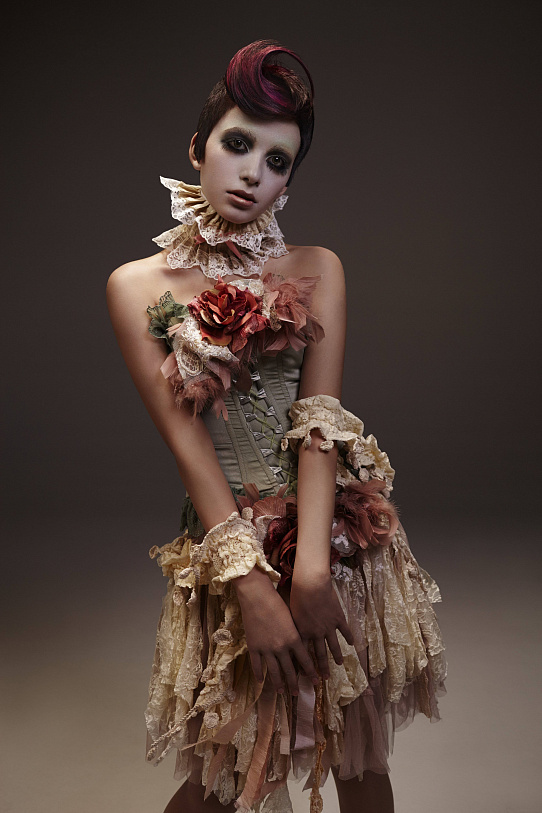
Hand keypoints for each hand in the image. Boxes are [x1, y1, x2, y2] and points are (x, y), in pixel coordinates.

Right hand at [233, 567, 318, 694]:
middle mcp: (282, 647)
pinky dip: (259, 674)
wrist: (258, 597)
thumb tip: (299, 647)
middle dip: (294, 684)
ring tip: (281, 692)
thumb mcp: (292, 619)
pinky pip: (256, 665)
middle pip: (290, 670)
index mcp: (294, 639)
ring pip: (274, 672)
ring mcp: (266, 649)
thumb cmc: (277, 603)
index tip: (316, 682)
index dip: (311, 673)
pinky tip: (261, 681)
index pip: (305, 661)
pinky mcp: (254, 647)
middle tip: (297, 694)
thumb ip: (295, 635)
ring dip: (278, 684)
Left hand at [289, 570, 353, 679]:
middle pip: (320, 654)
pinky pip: (345, 630)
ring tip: (339, 665)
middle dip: (321, 668)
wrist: (311, 585)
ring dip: (337, 656)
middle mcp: (316, 633)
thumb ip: (291, 624)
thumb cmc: (296, 596)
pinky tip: (352, 644)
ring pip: (334, 646)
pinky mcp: (338, 618)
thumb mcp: (289, 612)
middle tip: (324, 679)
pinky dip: (349, 637)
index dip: (305, 665)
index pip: (303, 653)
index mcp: (302, 633)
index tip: (306, 676)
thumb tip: (286, 631)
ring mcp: (328, 627)